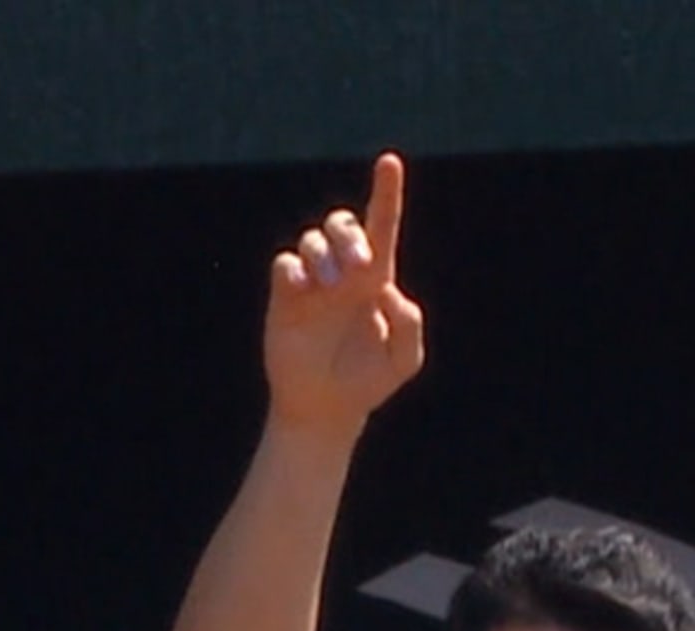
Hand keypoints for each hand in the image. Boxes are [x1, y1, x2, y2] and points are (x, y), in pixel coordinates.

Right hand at [263, 153, 425, 434]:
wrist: (327, 406)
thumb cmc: (368, 381)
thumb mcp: (404, 360)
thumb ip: (409, 325)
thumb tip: (390, 292)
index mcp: (377, 281)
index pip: (383, 229)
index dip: (386, 194)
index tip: (390, 161)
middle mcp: (344, 273)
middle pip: (342, 224)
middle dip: (349, 234)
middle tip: (360, 267)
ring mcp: (312, 281)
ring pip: (312, 239)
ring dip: (324, 257)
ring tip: (329, 289)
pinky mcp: (285, 294)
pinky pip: (284, 263)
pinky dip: (294, 269)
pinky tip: (302, 289)